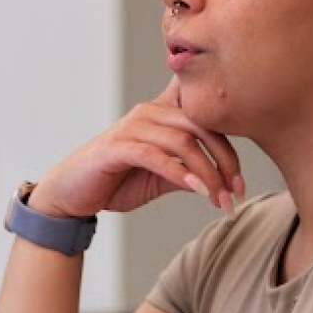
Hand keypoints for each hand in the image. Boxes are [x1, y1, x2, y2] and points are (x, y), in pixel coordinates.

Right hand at [28, 77, 244, 217]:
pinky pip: (155, 155)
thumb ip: (188, 171)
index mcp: (161, 114)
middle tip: (237, 192)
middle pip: (201, 126)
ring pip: (182, 142)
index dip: (230, 139)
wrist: (72, 195)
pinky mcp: (116, 147)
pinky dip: (179, 173)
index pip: (204, 113)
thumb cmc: (116, 181)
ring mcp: (131, 128)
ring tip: (220, 199)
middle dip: (225, 161)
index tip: (241, 179)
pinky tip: (196, 190)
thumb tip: (223, 180)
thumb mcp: (161, 177)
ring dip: (207, 173)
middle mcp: (148, 113)